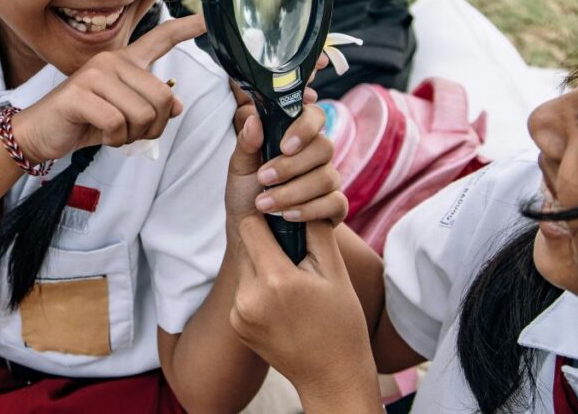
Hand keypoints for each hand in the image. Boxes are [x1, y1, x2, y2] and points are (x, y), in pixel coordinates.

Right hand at [15, 15, 205, 162]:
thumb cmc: (84, 121)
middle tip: (131, 132)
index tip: (208, 19)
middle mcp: (111, 60)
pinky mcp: (79, 93)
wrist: (40, 131)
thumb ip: (151, 107)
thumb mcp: (124, 116)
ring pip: (142, 114)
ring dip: (132, 135)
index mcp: (125, 61)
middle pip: (162, 97)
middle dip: (153, 127)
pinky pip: (118, 123)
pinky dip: (114, 139)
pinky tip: (100, 134)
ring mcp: (94, 74)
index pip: (160, 39)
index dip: (186, 28)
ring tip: (113, 132)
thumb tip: (177, 105)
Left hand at [225, 91, 344, 230]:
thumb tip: (254, 121)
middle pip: (323, 146)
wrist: (249, 228)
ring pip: (326, 177)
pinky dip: (308, 210)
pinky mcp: (334, 205)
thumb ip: (246, 143)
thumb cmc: (246, 190)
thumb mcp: (239, 167)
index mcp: (294, 136)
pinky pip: (334, 203)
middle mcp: (316, 154)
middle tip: (263, 178)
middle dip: (291, 165)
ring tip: (264, 203)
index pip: (314, 115)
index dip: (306, 123)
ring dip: (292, 191)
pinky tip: (287, 215)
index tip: (285, 143)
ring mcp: (328, 178)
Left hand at [229, 217, 380, 411]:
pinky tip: (282, 304)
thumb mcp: (335, 273)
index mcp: (276, 279)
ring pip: (244, 268)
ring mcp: (239, 313)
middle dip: (265, 243)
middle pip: (245, 246)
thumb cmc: (341, 323)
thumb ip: (315, 232)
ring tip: (290, 282)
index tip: (282, 220)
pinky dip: (258, 289)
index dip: (266, 219)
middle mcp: (249, 296)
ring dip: (261, 266)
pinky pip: (242, 291)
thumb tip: (298, 199)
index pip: (251, 226)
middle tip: (292, 254)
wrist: (333, 377)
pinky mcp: (236, 324)